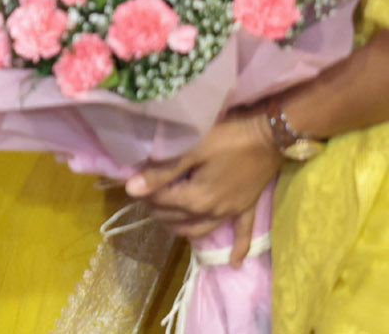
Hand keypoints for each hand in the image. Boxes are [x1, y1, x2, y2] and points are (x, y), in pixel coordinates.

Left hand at [124, 112, 282, 256]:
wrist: (268, 136)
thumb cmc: (226, 138)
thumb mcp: (190, 150)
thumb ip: (161, 172)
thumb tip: (131, 189)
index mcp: (197, 199)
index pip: (161, 202)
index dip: (144, 192)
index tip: (134, 181)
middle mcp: (213, 212)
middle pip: (177, 217)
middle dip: (157, 208)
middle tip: (145, 194)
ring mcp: (232, 212)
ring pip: (200, 229)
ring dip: (181, 227)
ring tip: (165, 218)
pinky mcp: (247, 208)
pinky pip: (243, 234)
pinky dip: (238, 249)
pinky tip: (235, 264)